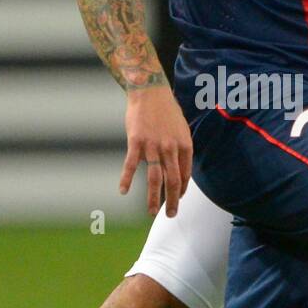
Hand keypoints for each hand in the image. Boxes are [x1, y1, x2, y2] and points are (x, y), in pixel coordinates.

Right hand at [121, 85, 192, 215]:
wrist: (150, 92)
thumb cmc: (166, 111)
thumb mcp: (181, 130)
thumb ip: (181, 150)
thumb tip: (180, 170)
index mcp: (184, 145)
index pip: (185, 175)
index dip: (181, 190)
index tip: (178, 199)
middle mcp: (171, 148)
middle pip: (172, 181)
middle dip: (172, 201)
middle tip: (170, 214)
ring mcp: (153, 146)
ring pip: (154, 178)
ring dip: (153, 198)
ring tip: (152, 212)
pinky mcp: (137, 142)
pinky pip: (131, 164)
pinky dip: (125, 179)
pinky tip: (122, 191)